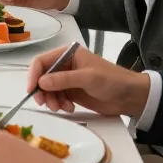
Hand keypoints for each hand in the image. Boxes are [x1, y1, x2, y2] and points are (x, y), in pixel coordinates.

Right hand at [27, 45, 150, 117]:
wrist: (130, 96)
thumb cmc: (112, 80)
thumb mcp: (88, 78)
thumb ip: (64, 80)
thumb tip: (41, 83)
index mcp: (67, 54)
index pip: (41, 61)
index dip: (33, 75)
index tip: (31, 90)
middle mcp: (64, 65)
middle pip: (42, 77)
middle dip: (42, 91)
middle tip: (46, 104)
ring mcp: (67, 79)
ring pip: (48, 89)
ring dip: (51, 100)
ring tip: (62, 108)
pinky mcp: (71, 92)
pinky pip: (57, 98)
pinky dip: (59, 104)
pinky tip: (69, 108)